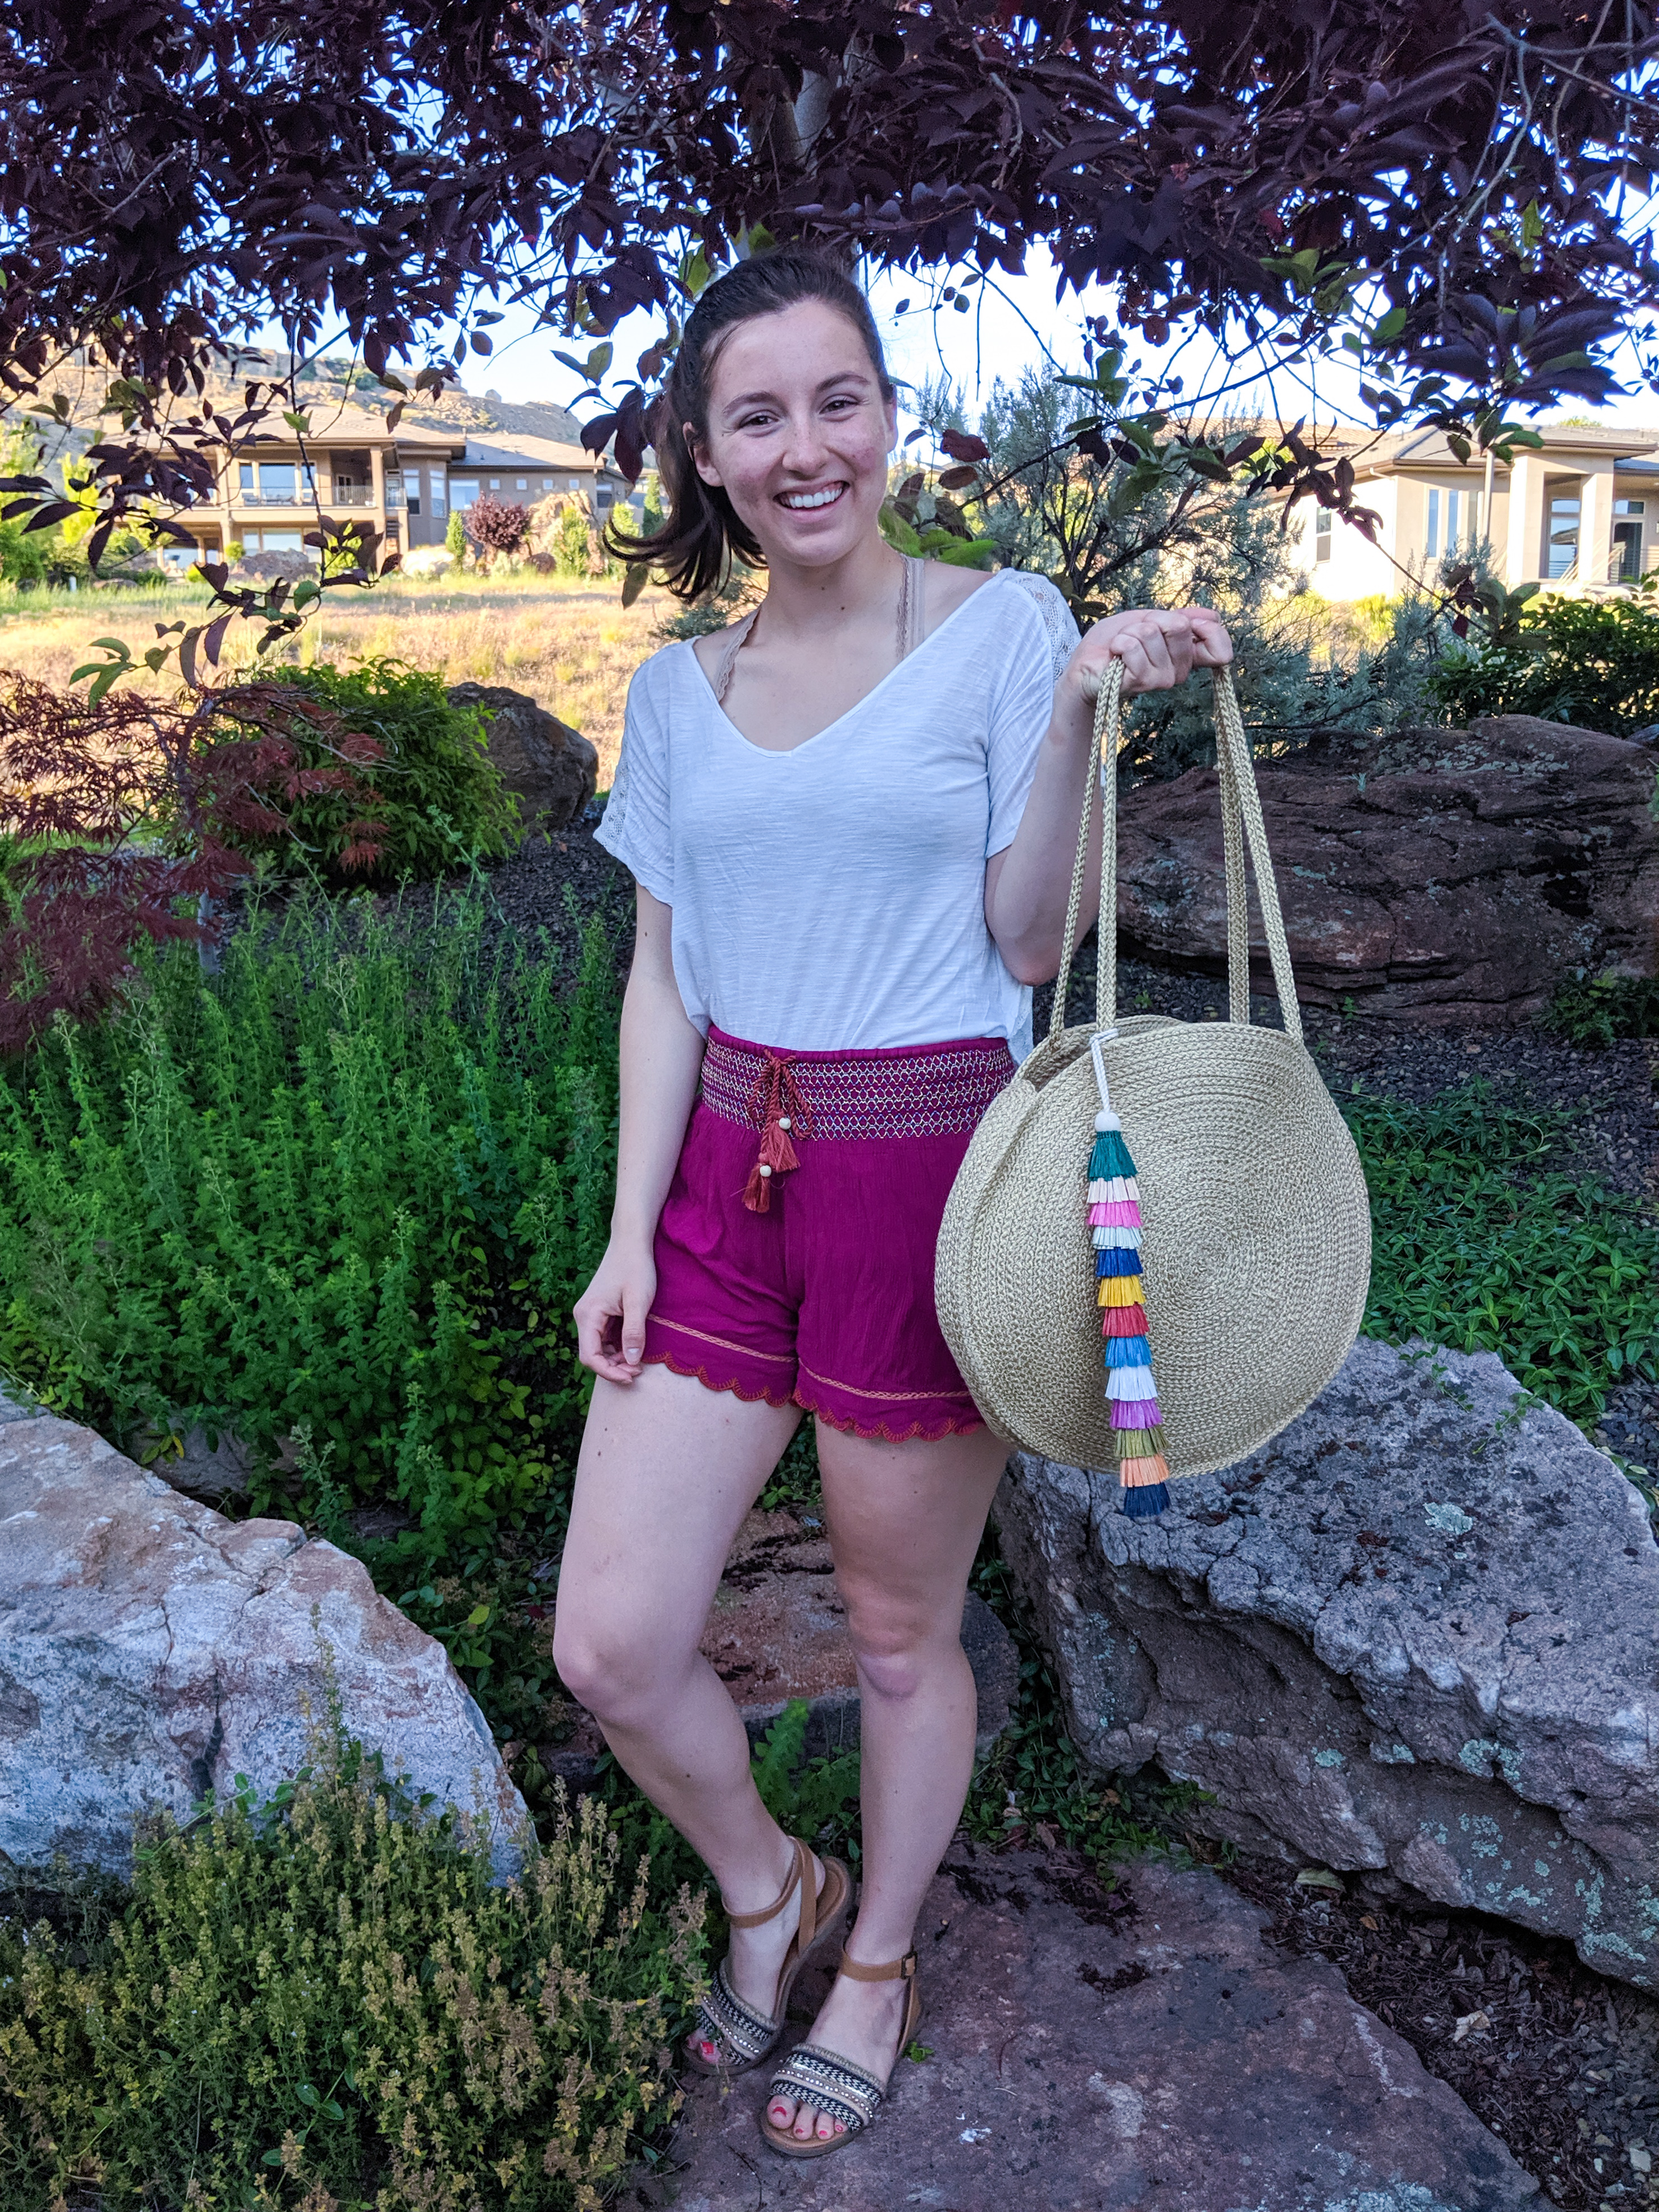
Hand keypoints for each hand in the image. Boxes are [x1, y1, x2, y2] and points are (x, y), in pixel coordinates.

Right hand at [574, 1237, 657, 1384]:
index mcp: (588, 1315)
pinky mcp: (599, 1313)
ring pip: (599, 1348)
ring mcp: (590, 1315)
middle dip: (614, 1367)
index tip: (632, 1377)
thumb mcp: (638, 1301)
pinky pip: (604, 1338)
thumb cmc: (635, 1267)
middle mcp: (583, 1316)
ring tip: (639, 1361)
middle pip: (592, 1355)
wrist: (631, 1242)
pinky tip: (634, 1347)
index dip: (609, 1372)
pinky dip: (618, 1347)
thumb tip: (632, 1362)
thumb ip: (634, 1332)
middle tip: (639, 1371)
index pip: (590, 1356)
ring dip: (617, 1359)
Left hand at [1065, 605, 1233, 701]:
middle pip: (1180, 626)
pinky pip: (1133, 647)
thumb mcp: (1149, 620)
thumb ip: (1180, 618)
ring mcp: (1162, 679)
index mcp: (1186, 656)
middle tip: (1136, 634)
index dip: (1210, 630)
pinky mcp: (1142, 682)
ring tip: (1121, 647)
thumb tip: (1213, 617)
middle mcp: (1179, 672)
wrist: (1085, 666)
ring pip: (1151, 633)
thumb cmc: (1115, 643)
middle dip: (1150, 620)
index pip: (1221, 650)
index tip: (1183, 622)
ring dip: (1129, 632)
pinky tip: (1114, 656)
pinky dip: (1119, 642)